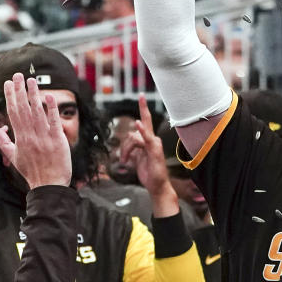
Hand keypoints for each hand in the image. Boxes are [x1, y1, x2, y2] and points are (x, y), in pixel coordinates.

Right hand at [0, 74, 71, 188]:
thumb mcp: (14, 158)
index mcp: (20, 137)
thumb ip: (5, 143)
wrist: (48, 185)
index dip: (10, 97)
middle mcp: (30, 134)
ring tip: (31, 80)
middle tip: (16, 75)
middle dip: (19, 90)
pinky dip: (52, 109)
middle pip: (23, 108)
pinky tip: (49, 96)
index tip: (8, 84)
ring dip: (34, 94)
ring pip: (37, 112)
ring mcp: (44, 136)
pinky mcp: (58, 140)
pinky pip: (54, 121)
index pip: (13, 113)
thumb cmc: (32, 172)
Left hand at [120, 94, 177, 213]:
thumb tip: (126, 146)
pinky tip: (138, 124)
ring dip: (125, 149)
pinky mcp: (154, 150)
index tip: (141, 97)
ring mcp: (154, 144)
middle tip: (141, 95)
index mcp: (149, 141)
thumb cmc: (149, 174)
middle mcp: (153, 140)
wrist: (157, 186)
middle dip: (143, 107)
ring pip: (133, 137)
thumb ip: (133, 150)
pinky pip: (145, 138)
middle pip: (146, 120)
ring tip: (124, 161)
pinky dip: (142, 130)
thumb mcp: (138, 159)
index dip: (143, 110)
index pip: (144, 123)